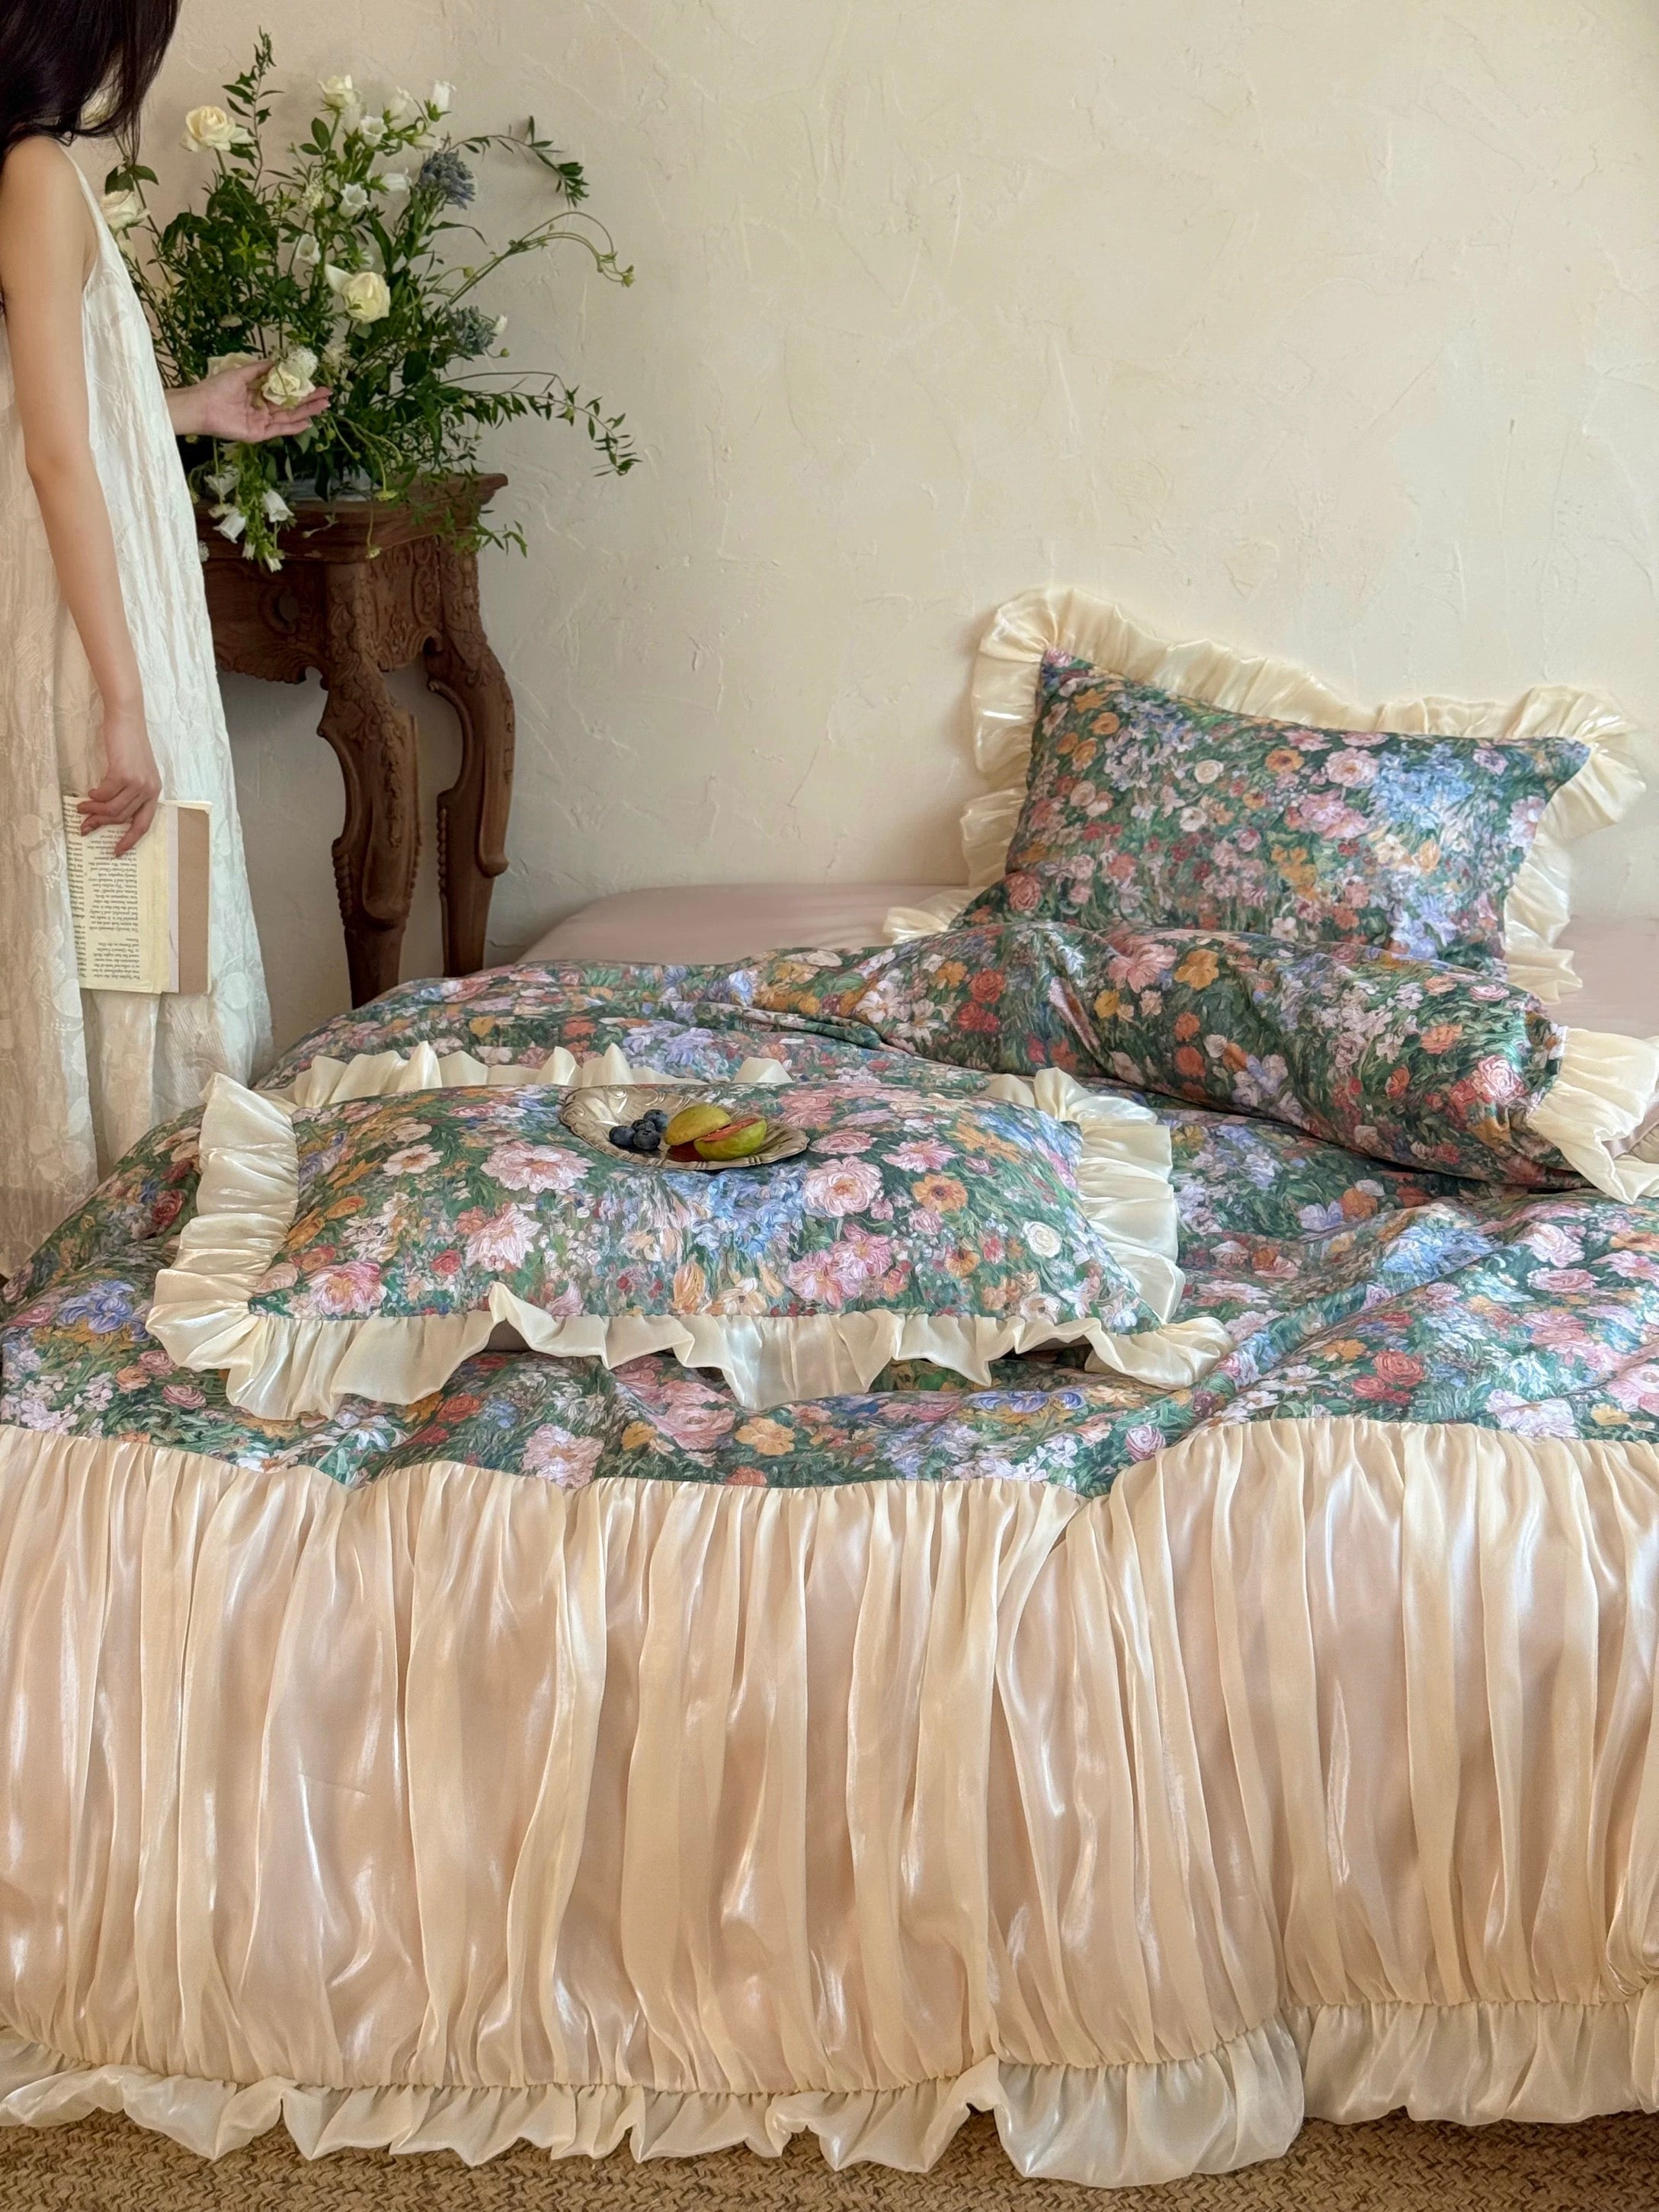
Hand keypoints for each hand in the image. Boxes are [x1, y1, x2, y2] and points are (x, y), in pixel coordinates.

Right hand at [80, 702, 161, 856]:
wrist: (127, 719)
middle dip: (100, 824)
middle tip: (84, 827)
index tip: (116, 852)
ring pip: (112, 808)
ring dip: (94, 811)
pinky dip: (95, 796)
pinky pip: (105, 794)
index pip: (144, 824)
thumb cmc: (128, 744)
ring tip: (81, 808)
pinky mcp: (124, 774)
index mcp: (154, 792)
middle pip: (122, 818)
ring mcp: (138, 782)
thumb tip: (105, 813)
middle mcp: (149, 790)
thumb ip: (126, 792)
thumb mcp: (133, 771)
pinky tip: (90, 792)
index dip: (129, 840)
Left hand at [167, 360, 330, 442]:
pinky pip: (279, 430)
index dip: (300, 389)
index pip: (284, 392)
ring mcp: (261, 423)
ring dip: (306, 412)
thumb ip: (260, 369)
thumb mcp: (242, 373)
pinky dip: (293, 428)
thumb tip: (277, 361)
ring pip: (288, 417)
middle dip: (309, 401)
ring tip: (324, 406)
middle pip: (290, 406)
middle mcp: (262, 409)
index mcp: (258, 394)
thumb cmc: (217, 387)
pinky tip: (307, 423)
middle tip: (328, 396)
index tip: (316, 384)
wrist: (202, 405)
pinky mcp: (258, 434)